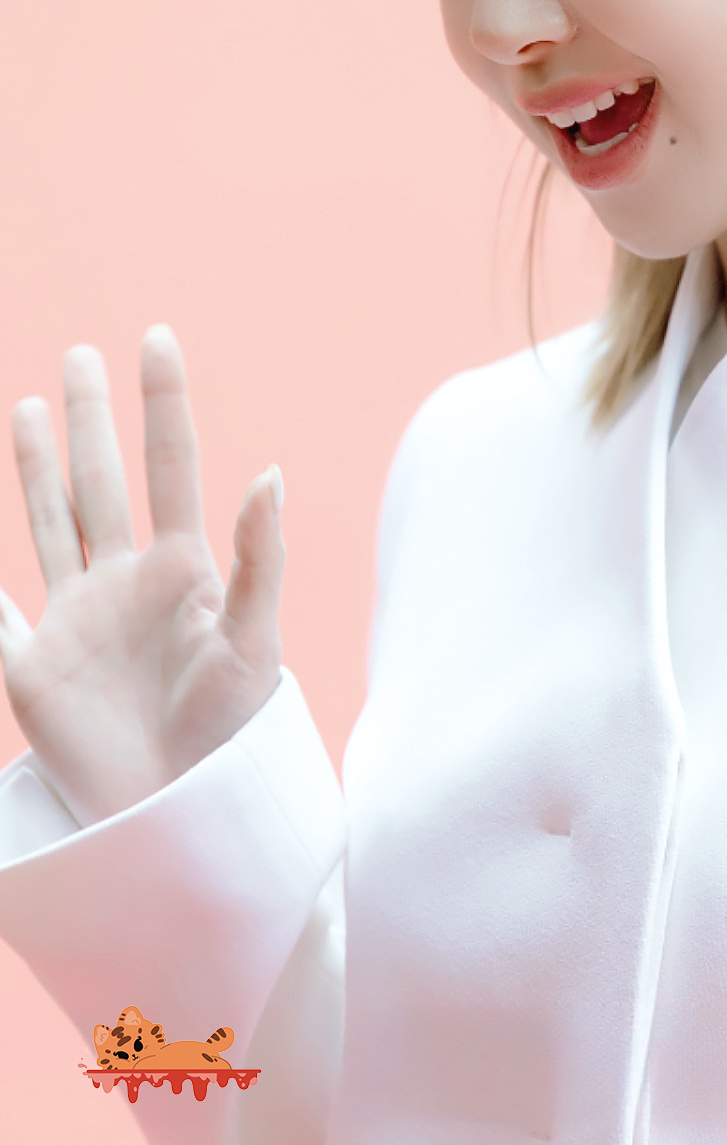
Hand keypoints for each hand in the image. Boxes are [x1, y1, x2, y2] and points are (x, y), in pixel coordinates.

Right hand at [0, 327, 284, 826]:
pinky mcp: (34, 671)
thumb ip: (260, 557)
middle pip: (103, 480)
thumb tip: (270, 472)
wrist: (182, 815)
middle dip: (92, 418)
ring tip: (29, 404)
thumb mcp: (254, 642)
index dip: (162, 402)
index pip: (170, 464)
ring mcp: (76, 621)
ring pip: (50, 522)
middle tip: (80, 355)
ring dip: (38, 466)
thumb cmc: (232, 735)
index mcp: (182, 568)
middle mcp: (126, 582)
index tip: (155, 337)